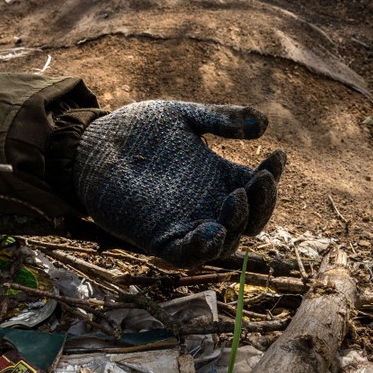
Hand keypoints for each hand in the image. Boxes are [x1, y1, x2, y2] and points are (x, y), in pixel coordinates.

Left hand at [73, 101, 284, 265]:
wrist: (95, 142)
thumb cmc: (140, 129)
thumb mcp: (184, 117)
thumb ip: (220, 119)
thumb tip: (262, 122)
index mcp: (219, 177)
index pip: (258, 186)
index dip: (272, 175)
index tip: (276, 155)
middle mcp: (208, 204)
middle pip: (251, 219)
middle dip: (263, 202)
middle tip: (259, 178)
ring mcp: (186, 223)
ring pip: (226, 241)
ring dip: (239, 223)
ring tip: (236, 196)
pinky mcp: (158, 238)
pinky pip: (187, 255)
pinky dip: (203, 248)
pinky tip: (213, 231)